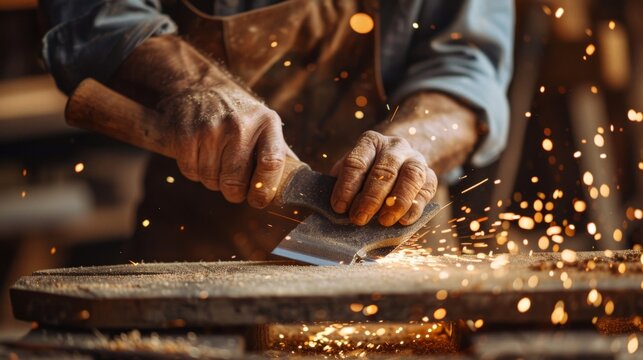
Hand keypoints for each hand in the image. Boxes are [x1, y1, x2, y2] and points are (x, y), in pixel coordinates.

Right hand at [112, 35, 288, 207]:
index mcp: (266, 123)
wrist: (200, 85)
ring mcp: (210, 130)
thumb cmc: (239, 114)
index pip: (271, 163)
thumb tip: (300, 184)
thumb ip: (280, 153)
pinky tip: (199, 154)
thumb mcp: (265, 124)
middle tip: (233, 184)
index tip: (258, 200)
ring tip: (215, 160)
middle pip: (234, 182)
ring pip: (210, 180)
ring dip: (212, 180)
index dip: (264, 189)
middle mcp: (239, 125)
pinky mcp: (184, 135)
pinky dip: (194, 171)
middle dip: (233, 191)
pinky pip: (190, 172)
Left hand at [330, 131, 437, 226]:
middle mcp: (395, 146)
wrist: (399, 161)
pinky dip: (415, 207)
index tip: (339, 207)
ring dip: (397, 201)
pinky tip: (404, 221)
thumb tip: (336, 212)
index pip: (357, 162)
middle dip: (371, 197)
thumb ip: (343, 185)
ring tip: (384, 221)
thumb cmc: (367, 171)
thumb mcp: (351, 172)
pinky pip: (427, 190)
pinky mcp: (431, 175)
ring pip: (410, 177)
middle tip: (359, 218)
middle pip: (385, 170)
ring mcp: (416, 159)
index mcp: (370, 142)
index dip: (347, 186)